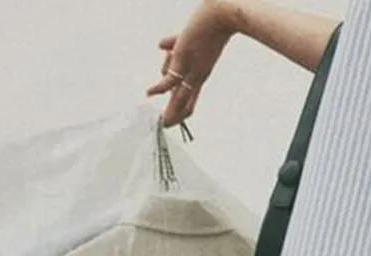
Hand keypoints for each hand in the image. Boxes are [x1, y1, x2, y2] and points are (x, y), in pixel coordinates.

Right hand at [147, 1, 236, 126]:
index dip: (181, 110)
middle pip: (187, 103)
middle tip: (167, 125)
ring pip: (179, 96)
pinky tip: (149, 94)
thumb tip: (159, 45)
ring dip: (171, 110)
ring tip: (163, 121)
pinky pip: (169, 78)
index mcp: (201, 72)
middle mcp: (197, 75)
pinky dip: (158, 87)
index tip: (172, 118)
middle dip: (175, 115)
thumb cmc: (209, 23)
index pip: (191, 97)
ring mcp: (191, 69)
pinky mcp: (182, 60)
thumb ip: (173, 42)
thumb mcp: (188, 37)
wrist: (221, 15)